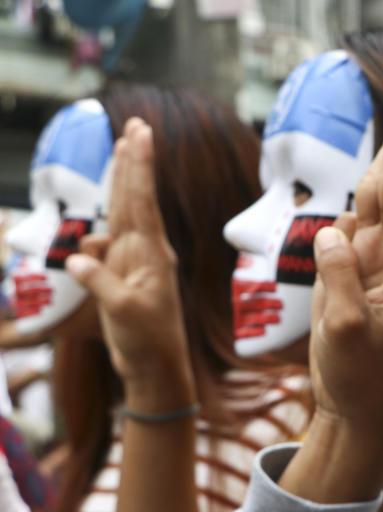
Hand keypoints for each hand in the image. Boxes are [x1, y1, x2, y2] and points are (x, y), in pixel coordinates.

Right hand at [66, 118, 194, 409]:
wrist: (155, 368)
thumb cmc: (147, 341)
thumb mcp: (124, 312)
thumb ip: (102, 282)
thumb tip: (80, 257)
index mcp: (153, 254)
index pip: (142, 201)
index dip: (138, 167)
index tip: (141, 135)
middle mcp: (147, 251)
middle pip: (135, 197)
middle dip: (134, 161)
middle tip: (137, 126)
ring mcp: (135, 262)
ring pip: (121, 214)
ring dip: (119, 184)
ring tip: (125, 145)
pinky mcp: (122, 275)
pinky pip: (102, 249)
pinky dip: (93, 244)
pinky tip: (87, 260)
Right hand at [279, 91, 382, 504]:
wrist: (360, 411)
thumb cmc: (360, 377)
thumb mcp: (344, 330)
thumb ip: (338, 275)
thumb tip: (332, 229)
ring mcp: (376, 266)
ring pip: (375, 202)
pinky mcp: (355, 276)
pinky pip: (350, 230)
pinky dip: (356, 205)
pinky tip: (372, 182)